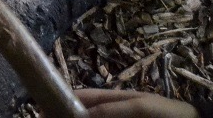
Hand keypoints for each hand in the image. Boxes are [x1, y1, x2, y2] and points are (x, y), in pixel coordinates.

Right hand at [75, 89, 198, 117]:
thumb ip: (111, 108)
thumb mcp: (139, 107)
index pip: (83, 97)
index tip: (45, 106)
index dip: (64, 98)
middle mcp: (113, 113)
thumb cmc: (167, 113)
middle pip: (86, 115)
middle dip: (70, 116)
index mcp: (114, 98)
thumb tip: (83, 115)